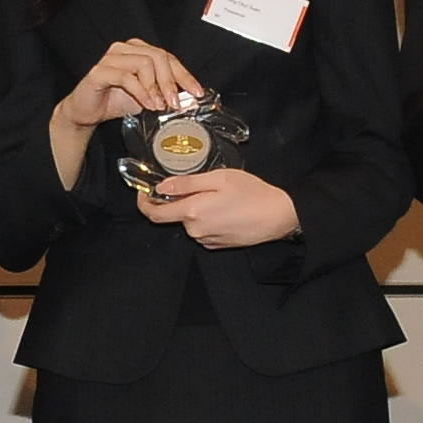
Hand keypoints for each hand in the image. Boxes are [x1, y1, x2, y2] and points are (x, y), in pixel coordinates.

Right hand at [52, 37, 205, 138]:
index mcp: (138, 51)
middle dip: (171, 81)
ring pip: (144, 63)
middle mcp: (125, 49)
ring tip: (159, 106)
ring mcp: (111, 58)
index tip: (196, 92)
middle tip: (176, 102)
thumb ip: (164, 94)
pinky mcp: (99, 71)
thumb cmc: (115, 101)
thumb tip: (188, 99)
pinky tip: (146, 105)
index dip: (184, 75)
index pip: (167, 57)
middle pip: (158, 56)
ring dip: (156, 88)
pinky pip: (126, 77)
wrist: (86, 112)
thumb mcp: (147, 97)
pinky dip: (141, 92)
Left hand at [133, 167, 298, 248]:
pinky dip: (207, 218)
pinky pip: (203, 230)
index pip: (154, 214)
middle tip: (202, 184)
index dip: (143, 202)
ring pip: (190, 221)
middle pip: (175, 215)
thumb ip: (187, 183)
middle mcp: (195, 230)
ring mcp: (206, 239)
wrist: (279, 216)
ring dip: (196, 209)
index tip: (143, 191)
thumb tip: (161, 187)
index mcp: (192, 211)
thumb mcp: (219, 178)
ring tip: (220, 195)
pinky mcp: (217, 244)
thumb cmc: (252, 193)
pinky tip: (226, 209)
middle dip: (181, 200)